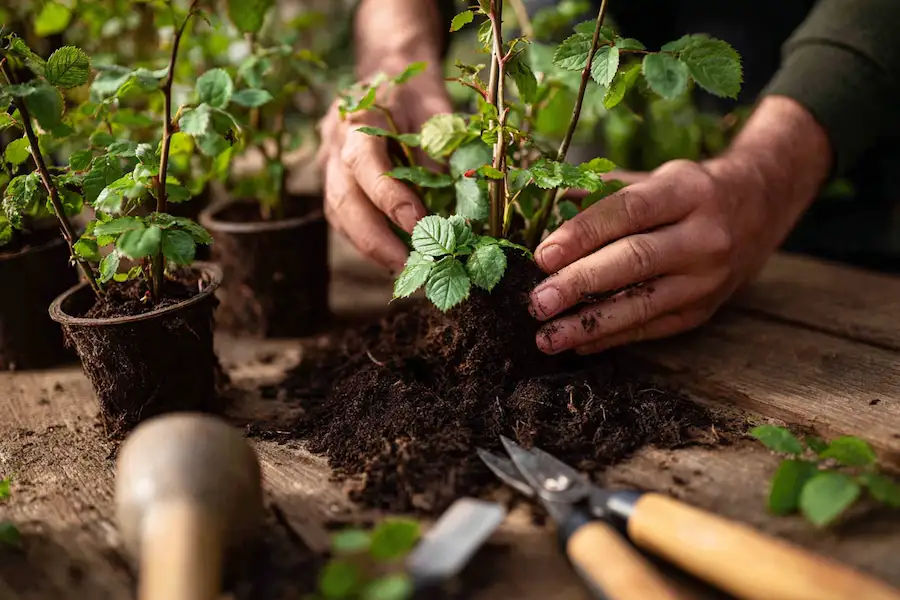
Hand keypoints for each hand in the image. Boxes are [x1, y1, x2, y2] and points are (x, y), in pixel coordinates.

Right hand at [317, 72, 451, 271]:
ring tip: (405, 269)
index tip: (420, 226)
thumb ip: (437, 151)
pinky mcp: (334, 182)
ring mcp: (328, 163)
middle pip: (343, 199)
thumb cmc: (415, 90)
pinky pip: (343, 217)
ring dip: (370, 247)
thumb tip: (450, 202)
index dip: (390, 198)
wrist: (386, 70)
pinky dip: (366, 240)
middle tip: (409, 266)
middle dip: (375, 239)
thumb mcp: (434, 109)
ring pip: (338, 214)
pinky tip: (392, 256)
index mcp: (356, 115)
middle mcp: (334, 142)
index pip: (366, 163)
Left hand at [527, 155, 805, 354]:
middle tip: (537, 302)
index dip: (582, 234)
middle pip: (635, 261)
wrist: (760, 209)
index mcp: (686, 192)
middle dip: (580, 284)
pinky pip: (652, 328)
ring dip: (590, 324)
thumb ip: (602, 189)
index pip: (627, 212)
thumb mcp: (656, 177)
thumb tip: (547, 200)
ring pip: (643, 304)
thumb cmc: (690, 192)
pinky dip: (611, 337)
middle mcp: (703, 236)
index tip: (542, 255)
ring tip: (547, 337)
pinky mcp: (704, 311)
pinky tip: (577, 343)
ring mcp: (707, 278)